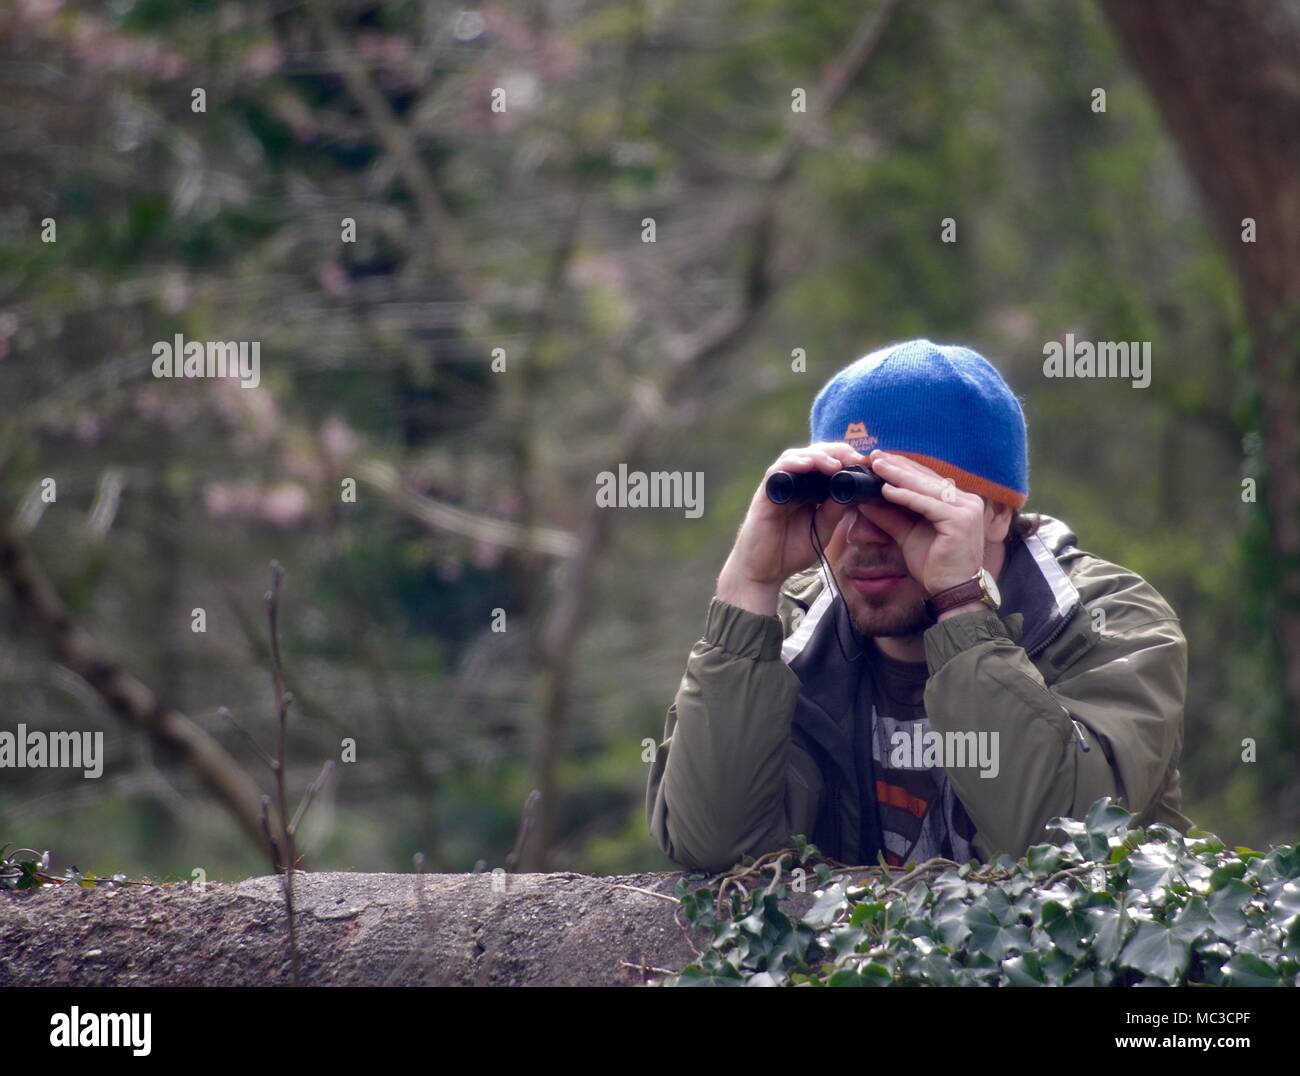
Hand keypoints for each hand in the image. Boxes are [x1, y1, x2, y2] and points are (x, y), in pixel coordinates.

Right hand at [715, 442, 866, 614]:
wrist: (763, 572)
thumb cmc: (789, 552)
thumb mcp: (822, 529)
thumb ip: (835, 510)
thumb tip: (855, 490)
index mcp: (809, 489)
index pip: (828, 463)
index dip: (846, 458)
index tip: (866, 464)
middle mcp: (793, 483)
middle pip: (815, 454)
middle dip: (837, 452)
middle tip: (856, 459)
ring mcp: (778, 486)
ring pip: (797, 456)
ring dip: (817, 456)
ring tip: (836, 464)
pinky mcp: (765, 494)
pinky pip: (777, 471)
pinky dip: (793, 464)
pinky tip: (808, 465)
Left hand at [863, 450, 986, 595]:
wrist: (952, 592)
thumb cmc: (934, 566)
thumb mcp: (907, 536)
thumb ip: (891, 517)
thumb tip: (865, 502)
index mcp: (958, 502)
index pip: (927, 479)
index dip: (902, 468)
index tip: (879, 460)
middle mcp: (967, 501)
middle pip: (926, 479)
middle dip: (898, 467)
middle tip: (873, 456)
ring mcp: (967, 509)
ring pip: (926, 488)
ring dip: (898, 476)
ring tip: (876, 467)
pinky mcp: (961, 520)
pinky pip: (927, 504)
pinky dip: (906, 497)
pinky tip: (886, 490)